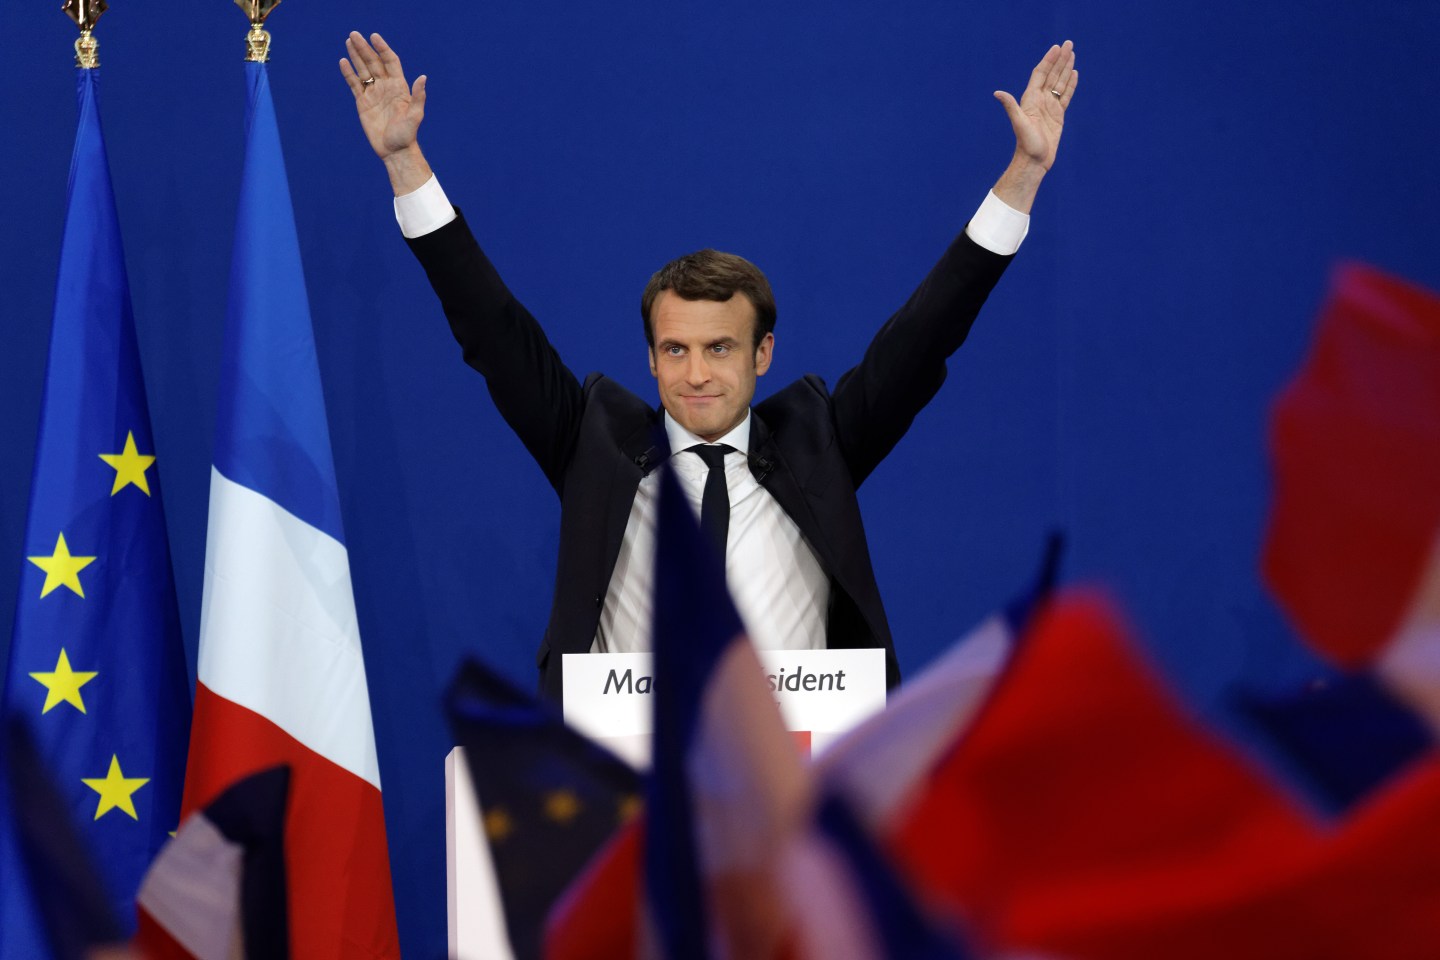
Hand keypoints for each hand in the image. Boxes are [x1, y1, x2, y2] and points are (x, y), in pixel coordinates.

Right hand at [341, 32, 433, 193]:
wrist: (395, 151)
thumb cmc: (407, 135)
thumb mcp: (416, 116)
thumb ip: (418, 97)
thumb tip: (423, 77)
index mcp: (399, 87)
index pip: (390, 61)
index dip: (382, 48)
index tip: (374, 37)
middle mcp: (386, 87)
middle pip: (374, 62)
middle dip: (364, 48)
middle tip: (354, 34)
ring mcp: (374, 94)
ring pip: (363, 70)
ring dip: (356, 56)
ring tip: (348, 41)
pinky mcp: (363, 103)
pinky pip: (354, 84)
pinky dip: (349, 73)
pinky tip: (343, 61)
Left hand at [993, 40, 1077, 171]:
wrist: (1033, 161)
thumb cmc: (1026, 144)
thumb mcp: (1019, 123)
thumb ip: (1010, 106)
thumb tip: (997, 93)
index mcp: (1031, 99)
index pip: (1041, 74)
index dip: (1048, 60)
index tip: (1056, 48)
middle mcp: (1040, 100)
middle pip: (1052, 74)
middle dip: (1060, 59)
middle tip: (1069, 43)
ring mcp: (1049, 107)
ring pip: (1059, 83)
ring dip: (1066, 68)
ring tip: (1072, 54)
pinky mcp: (1057, 115)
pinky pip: (1065, 96)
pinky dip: (1070, 84)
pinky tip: (1074, 74)